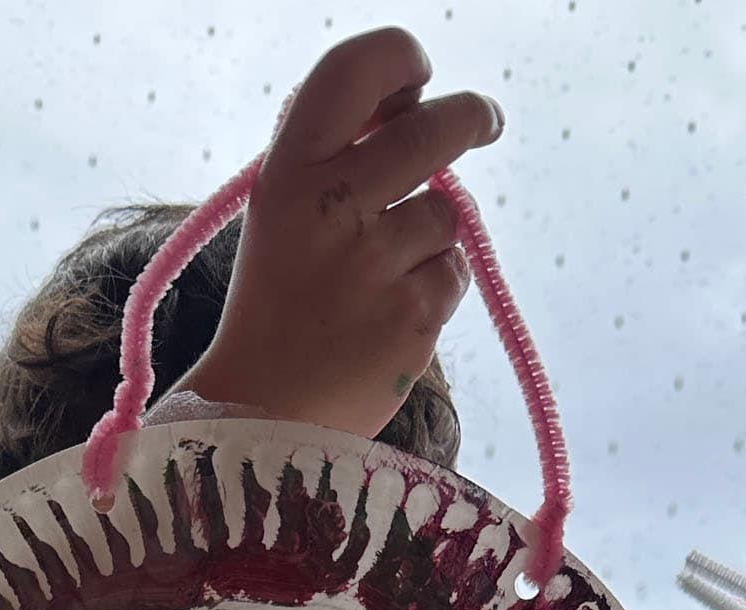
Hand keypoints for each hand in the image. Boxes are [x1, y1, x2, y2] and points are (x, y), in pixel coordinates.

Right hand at [175, 27, 501, 438]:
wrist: (260, 416)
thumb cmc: (276, 308)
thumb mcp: (279, 217)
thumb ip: (330, 158)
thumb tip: (408, 106)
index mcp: (288, 175)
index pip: (354, 71)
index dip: (400, 56)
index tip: (419, 73)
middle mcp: (331, 208)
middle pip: (433, 129)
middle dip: (472, 116)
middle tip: (485, 120)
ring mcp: (374, 265)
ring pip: (448, 213)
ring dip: (433, 236)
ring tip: (386, 276)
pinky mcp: (411, 316)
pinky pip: (454, 273)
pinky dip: (435, 289)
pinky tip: (392, 316)